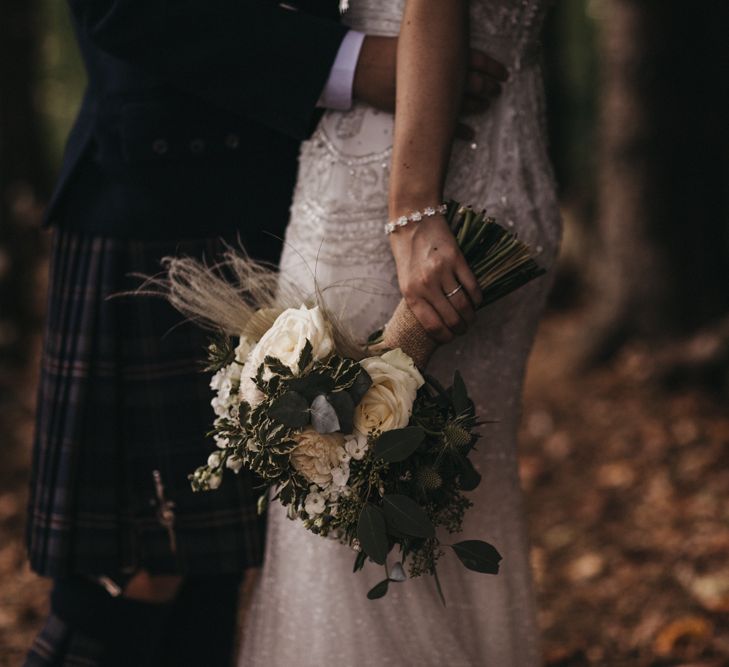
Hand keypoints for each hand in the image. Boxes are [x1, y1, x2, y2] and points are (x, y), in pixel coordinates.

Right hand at [353, 36, 508, 125]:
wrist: (365, 66)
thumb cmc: (390, 55)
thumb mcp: (419, 49)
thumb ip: (440, 56)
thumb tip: (459, 60)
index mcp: (442, 55)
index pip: (476, 60)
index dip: (493, 68)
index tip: (504, 75)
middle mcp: (440, 75)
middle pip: (475, 83)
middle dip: (489, 89)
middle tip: (496, 92)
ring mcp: (431, 96)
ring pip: (464, 104)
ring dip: (478, 106)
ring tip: (485, 106)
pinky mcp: (420, 113)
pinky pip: (446, 127)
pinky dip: (461, 131)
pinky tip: (471, 134)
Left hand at [389, 215, 482, 342]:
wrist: (412, 220)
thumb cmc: (407, 253)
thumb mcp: (405, 280)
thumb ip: (419, 300)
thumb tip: (437, 322)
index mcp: (411, 293)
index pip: (432, 326)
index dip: (445, 337)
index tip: (450, 338)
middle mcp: (426, 285)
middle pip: (451, 318)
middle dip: (460, 329)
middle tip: (463, 329)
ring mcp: (442, 272)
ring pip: (464, 305)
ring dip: (471, 316)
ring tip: (471, 318)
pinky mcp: (457, 259)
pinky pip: (472, 286)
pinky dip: (477, 298)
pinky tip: (476, 301)